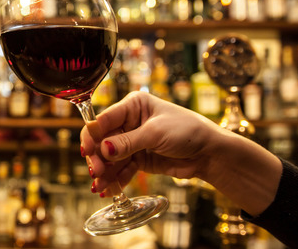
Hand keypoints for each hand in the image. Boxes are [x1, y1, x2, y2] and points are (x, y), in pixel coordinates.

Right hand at [81, 91, 220, 195]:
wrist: (210, 153)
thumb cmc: (188, 131)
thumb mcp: (156, 133)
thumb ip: (127, 142)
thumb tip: (103, 150)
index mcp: (132, 106)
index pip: (104, 119)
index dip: (92, 135)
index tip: (87, 151)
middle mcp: (129, 122)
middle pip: (103, 140)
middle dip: (98, 157)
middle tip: (96, 172)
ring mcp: (133, 141)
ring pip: (110, 158)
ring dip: (104, 172)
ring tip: (99, 187)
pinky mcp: (139, 158)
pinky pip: (121, 169)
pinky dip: (115, 179)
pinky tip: (108, 190)